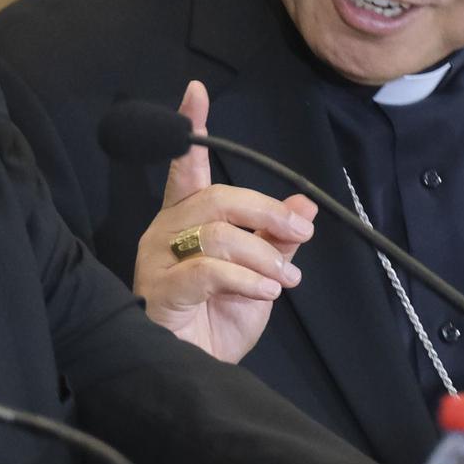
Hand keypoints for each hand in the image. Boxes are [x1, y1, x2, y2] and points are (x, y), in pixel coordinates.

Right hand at [132, 80, 316, 362]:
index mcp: (185, 220)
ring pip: (215, 233)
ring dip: (263, 254)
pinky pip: (207, 270)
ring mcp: (158, 260)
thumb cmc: (219, 323)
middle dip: (266, 211)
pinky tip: (268, 292)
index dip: (190, 128)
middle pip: (216, 197)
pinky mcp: (160, 291)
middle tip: (300, 234)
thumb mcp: (262, 275)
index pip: (185, 166)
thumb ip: (277, 238)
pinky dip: (246, 278)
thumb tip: (306, 206)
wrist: (199, 372)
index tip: (197, 91)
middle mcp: (165, 232)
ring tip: (286, 279)